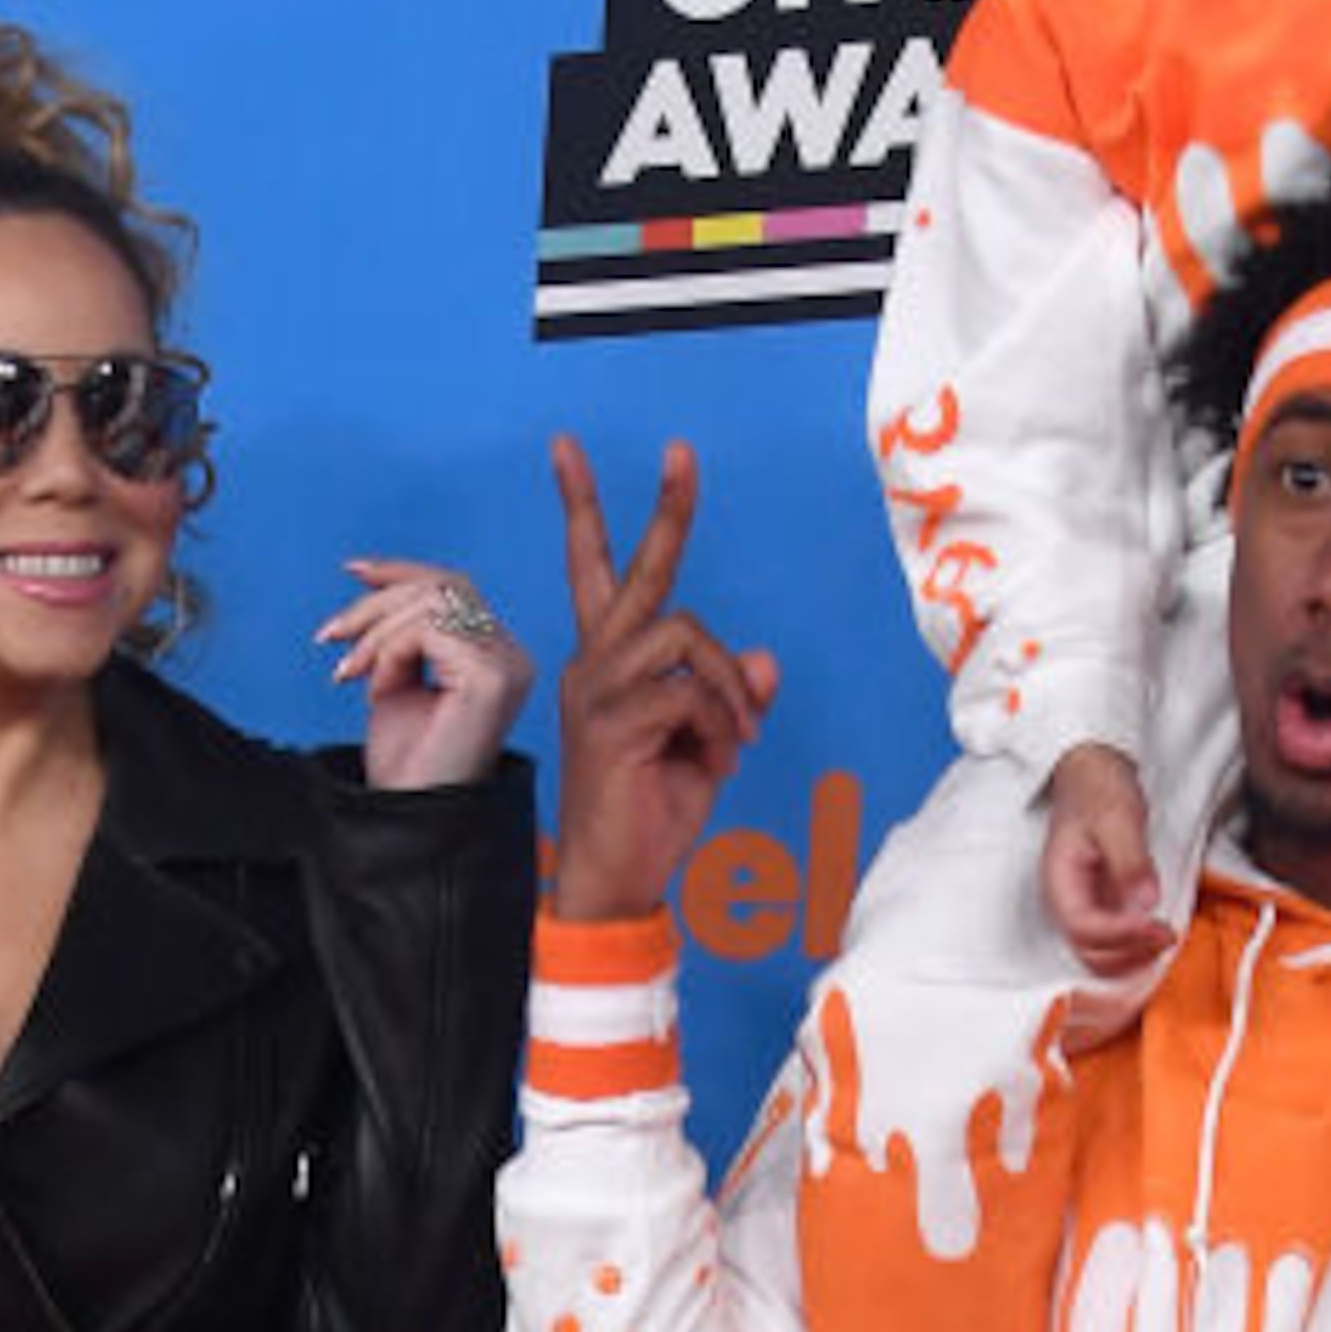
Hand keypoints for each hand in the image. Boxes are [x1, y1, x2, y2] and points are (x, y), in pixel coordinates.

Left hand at [317, 558, 536, 791]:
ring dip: (375, 635)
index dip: (402, 571)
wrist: (406, 818)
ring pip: (432, 603)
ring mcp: (506, 667)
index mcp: (497, 656)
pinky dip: (388, 653)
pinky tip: (376, 691)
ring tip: (351, 675)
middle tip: (330, 638)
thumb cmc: (404, 762)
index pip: (456, 587)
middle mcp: (511, 657)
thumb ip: (398, 630)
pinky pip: (427, 630)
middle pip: (442, 586)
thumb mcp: (396, 677)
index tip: (352, 571)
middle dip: (375, 604)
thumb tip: (369, 573)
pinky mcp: (489, 679)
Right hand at [546, 436, 779, 921]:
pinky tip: (719, 763)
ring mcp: (596, 692)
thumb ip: (730, 697)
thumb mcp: (707, 746)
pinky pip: (689, 694)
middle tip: (681, 451)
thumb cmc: (652, 814)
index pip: (597, 571)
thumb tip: (763, 661)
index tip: (568, 449)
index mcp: (609, 664)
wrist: (613, 882)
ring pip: (685, 637)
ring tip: (735, 740)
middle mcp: (593, 666)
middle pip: (639, 573)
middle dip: (667, 510)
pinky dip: (722, 726)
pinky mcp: (610, 725)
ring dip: (728, 688)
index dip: (586, 508)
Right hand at [1040, 741, 1166, 966]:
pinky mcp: (1100, 906)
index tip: (1157, 924)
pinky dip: (1135, 949)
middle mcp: (1067, 902)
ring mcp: (1083, 906)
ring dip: (1133, 958)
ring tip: (1165, 936)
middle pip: (1089, 953)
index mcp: (1060, 881)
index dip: (1121, 934)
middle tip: (1167, 934)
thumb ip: (1131, 861)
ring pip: (1100, 956)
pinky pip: (1112, 944)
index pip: (1084, 928)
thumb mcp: (1118, 818)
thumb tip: (1147, 902)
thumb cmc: (1098, 790)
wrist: (1092, 773)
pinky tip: (1157, 934)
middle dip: (1129, 953)